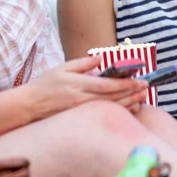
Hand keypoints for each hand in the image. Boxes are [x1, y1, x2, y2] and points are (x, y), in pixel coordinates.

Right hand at [24, 55, 147, 119]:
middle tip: (146, 87)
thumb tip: (100, 58)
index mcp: (78, 85)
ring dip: (129, 102)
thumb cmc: (46, 84)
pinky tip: (131, 107)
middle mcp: (82, 100)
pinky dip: (120, 111)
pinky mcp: (82, 119)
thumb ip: (83, 63)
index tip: (139, 79)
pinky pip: (105, 115)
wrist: (30, 105)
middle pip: (113, 97)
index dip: (125, 83)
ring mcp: (82, 111)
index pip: (107, 85)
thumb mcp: (63, 67)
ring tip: (143, 97)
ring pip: (111, 108)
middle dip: (132, 92)